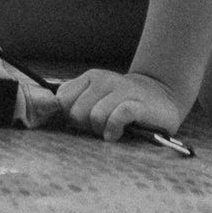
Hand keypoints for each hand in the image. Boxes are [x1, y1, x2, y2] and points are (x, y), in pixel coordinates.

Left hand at [54, 68, 185, 143]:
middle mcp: (104, 80)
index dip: (68, 115)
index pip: (62, 99)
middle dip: (85, 125)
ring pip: (95, 116)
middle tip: (99, 127)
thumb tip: (51, 114)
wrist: (161, 96)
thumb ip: (76, 103)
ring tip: (111, 130)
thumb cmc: (122, 103)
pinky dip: (114, 129)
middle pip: (76, 112)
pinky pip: (117, 117)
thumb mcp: (97, 97)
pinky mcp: (137, 104)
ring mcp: (121, 91)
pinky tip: (117, 134)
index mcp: (90, 78)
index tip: (81, 121)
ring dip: (101, 130)